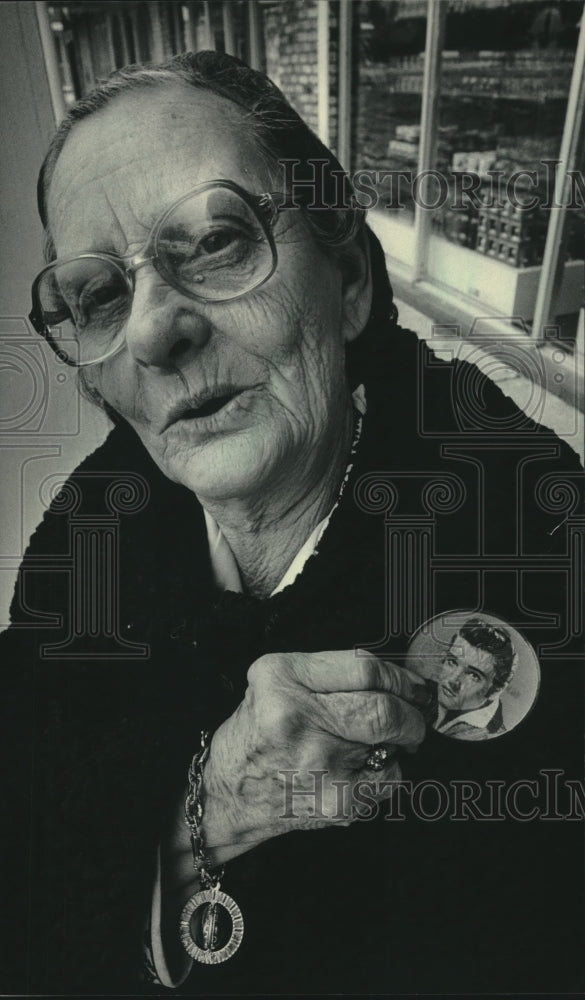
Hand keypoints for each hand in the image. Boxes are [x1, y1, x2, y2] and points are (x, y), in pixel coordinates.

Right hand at [199, 649, 426, 862]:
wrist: (228, 794)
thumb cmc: (259, 732)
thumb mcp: (278, 682)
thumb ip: (331, 672)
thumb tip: (401, 680)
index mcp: (280, 676)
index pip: (364, 669)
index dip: (401, 678)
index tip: (413, 685)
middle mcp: (294, 716)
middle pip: (383, 709)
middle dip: (412, 713)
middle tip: (416, 715)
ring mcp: (315, 761)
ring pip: (391, 743)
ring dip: (397, 742)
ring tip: (373, 743)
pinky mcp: (333, 799)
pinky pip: (390, 777)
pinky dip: (389, 771)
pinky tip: (360, 770)